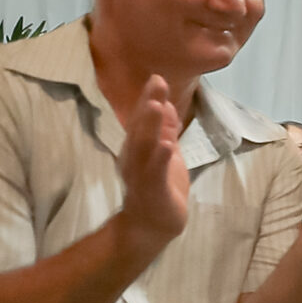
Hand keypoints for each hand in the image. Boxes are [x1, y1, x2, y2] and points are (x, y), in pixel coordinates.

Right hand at [116, 74, 189, 251]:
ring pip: (144, 147)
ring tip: (158, 105)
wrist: (152, 225)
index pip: (142, 120)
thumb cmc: (159, 186)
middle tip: (156, 81)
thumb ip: (165, 130)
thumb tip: (165, 103)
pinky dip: (159, 158)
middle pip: (140, 128)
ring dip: (151, 126)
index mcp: (137, 148)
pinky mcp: (152, 191)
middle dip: (148, 105)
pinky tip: (167, 145)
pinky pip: (154, 173)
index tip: (158, 77)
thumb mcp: (165, 153)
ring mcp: (141, 174)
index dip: (149, 98)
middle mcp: (134, 158)